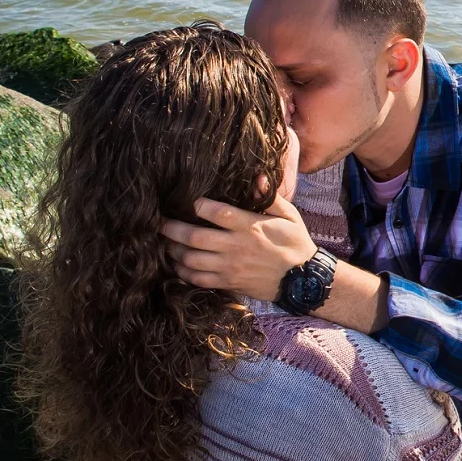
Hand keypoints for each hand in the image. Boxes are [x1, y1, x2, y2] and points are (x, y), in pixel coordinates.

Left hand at [159, 194, 317, 300]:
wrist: (303, 281)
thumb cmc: (295, 244)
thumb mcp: (290, 216)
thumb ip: (270, 197)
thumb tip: (257, 177)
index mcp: (250, 227)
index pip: (218, 213)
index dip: (199, 205)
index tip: (189, 201)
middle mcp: (236, 247)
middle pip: (195, 237)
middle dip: (172, 229)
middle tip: (158, 222)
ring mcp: (230, 267)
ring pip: (191, 260)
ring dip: (173, 251)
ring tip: (164, 242)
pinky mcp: (228, 283)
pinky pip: (198, 279)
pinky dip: (182, 272)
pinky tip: (176, 264)